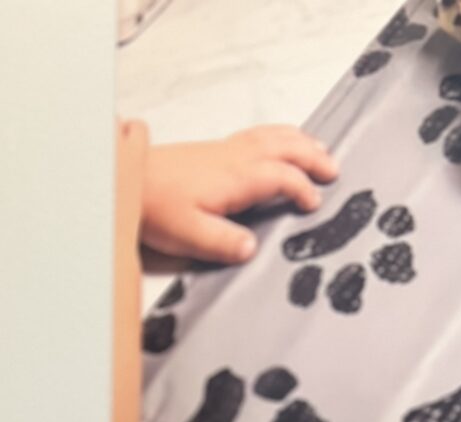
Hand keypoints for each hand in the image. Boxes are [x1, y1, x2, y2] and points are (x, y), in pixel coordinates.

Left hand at [140, 127, 338, 264]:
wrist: (127, 179)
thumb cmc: (156, 206)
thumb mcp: (190, 234)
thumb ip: (224, 243)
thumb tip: (252, 249)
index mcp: (237, 178)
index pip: (282, 178)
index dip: (302, 189)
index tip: (314, 204)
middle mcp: (235, 157)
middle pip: (285, 148)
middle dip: (311, 157)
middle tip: (333, 169)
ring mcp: (225, 150)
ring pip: (272, 136)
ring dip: (298, 140)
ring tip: (317, 147)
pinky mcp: (213, 149)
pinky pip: (256, 134)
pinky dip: (276, 134)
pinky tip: (276, 142)